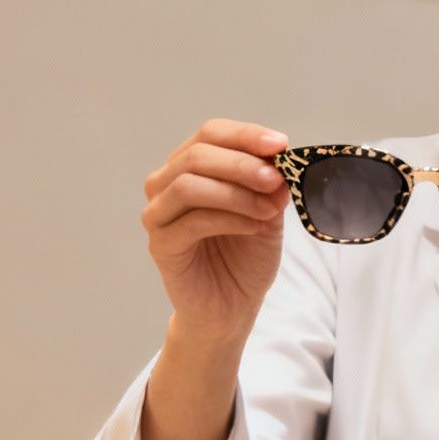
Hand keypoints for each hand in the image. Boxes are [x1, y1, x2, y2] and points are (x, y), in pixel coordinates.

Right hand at [141, 119, 290, 349]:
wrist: (232, 306)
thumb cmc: (245, 255)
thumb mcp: (267, 211)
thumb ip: (269, 185)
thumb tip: (279, 160)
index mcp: (190, 167)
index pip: (211, 133)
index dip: (245, 135)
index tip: (280, 144)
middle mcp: (166, 184)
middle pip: (197, 155)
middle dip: (242, 164)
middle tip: (276, 179)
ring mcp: (158, 214)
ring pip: (188, 185)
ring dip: (236, 192)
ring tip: (269, 209)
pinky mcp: (160, 245)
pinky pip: (191, 222)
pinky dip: (229, 219)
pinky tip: (254, 226)